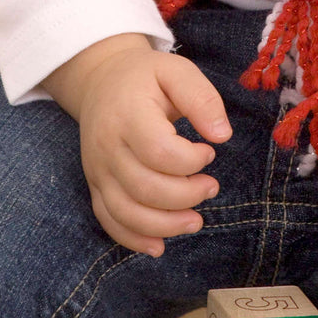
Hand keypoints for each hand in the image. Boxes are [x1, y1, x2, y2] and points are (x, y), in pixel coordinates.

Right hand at [43, 34, 232, 256]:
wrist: (101, 81)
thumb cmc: (146, 77)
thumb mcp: (176, 71)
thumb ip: (201, 98)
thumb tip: (222, 135)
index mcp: (127, 115)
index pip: (158, 151)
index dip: (191, 161)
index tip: (210, 152)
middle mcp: (106, 146)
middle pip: (144, 187)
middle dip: (186, 196)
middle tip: (212, 186)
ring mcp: (97, 170)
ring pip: (126, 212)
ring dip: (165, 225)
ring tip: (196, 220)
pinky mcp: (95, 185)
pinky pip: (109, 220)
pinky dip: (134, 239)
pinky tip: (160, 246)